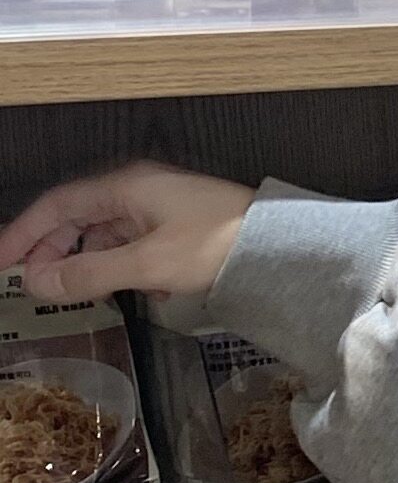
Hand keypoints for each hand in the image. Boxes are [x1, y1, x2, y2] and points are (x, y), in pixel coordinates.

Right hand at [0, 166, 255, 306]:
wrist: (285, 248)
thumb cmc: (219, 244)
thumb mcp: (148, 264)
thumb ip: (90, 274)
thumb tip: (38, 283)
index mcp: (125, 187)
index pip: (56, 206)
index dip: (24, 234)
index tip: (3, 262)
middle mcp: (139, 190)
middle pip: (79, 219)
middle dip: (55, 252)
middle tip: (38, 286)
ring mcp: (161, 208)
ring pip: (109, 235)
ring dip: (93, 264)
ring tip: (84, 295)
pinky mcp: (182, 229)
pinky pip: (138, 246)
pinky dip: (129, 268)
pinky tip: (143, 294)